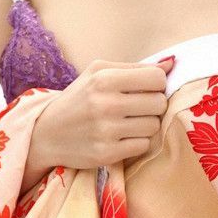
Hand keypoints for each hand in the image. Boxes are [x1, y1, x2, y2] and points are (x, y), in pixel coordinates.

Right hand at [22, 55, 176, 192]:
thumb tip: (171, 64)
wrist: (46, 133)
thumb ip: (135, 68)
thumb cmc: (78, 99)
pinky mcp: (107, 153)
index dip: (157, 84)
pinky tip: (121, 137)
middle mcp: (105, 104)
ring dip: (145, 125)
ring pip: (154, 126)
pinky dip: (137, 142)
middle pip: (159, 103)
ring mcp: (106, 131)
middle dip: (153, 105)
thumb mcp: (98, 73)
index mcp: (103, 79)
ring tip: (128, 123)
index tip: (146, 89)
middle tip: (137, 108)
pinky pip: (143, 146)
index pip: (156, 79)